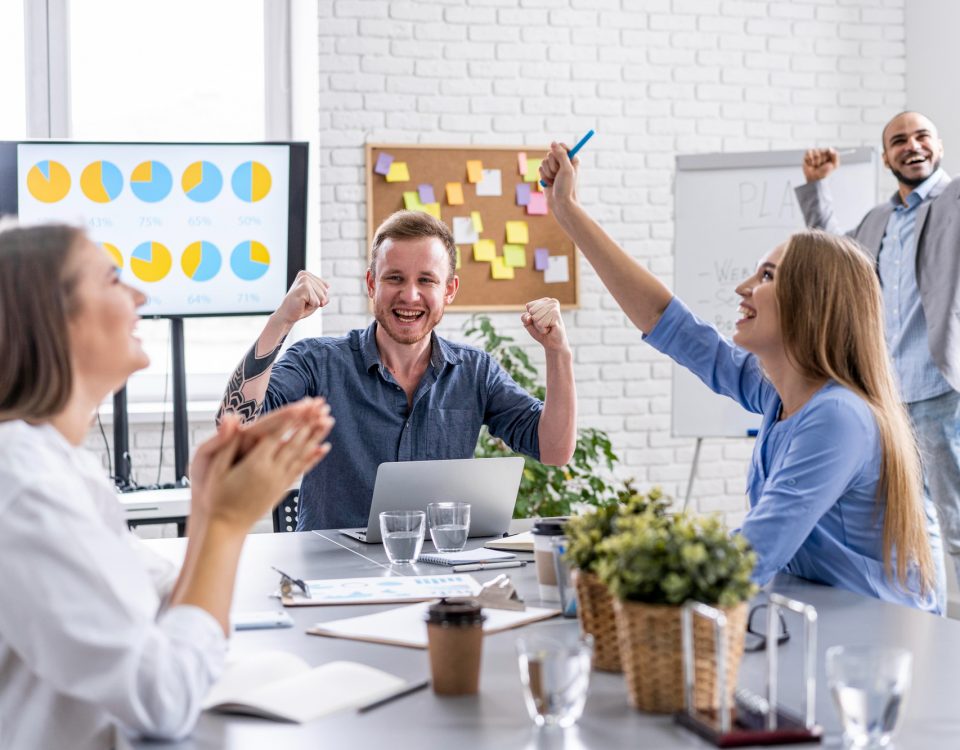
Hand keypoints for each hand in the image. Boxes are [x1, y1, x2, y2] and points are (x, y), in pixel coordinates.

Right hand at [191, 400, 333, 531]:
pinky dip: (313, 457)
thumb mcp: (216, 467)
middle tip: (322, 408)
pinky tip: (323, 448)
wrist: (227, 525)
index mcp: (255, 463)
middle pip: (295, 442)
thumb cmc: (218, 497)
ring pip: (302, 454)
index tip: (303, 405)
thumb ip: (226, 442)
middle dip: (309, 423)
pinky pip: (302, 469)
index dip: (291, 419)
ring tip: (329, 422)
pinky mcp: (282, 488)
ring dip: (316, 436)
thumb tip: (230, 419)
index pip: (277, 435)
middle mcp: (271, 471)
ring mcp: (279, 480)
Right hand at [273, 270, 329, 326]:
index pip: (326, 286)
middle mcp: (305, 275)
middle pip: (325, 291)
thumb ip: (324, 297)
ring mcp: (303, 280)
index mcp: (307, 275)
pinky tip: (301, 304)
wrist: (286, 315)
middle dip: (317, 300)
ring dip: (314, 304)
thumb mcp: (316, 300)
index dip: (319, 297)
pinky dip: (311, 306)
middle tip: (304, 301)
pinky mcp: (303, 288)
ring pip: (322, 296)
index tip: (307, 298)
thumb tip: (325, 299)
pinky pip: (316, 301)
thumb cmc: (301, 307)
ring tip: (303, 303)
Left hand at [522, 297, 569, 351]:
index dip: (531, 317)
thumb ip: (524, 317)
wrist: (553, 344)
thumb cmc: (541, 332)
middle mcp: (551, 302)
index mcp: (545, 300)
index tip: (540, 321)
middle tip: (545, 325)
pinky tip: (550, 329)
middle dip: (535, 322)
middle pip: (532, 311)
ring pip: (536, 317)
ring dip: (539, 326)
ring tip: (548, 327)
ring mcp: (554, 308)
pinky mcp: (556, 315)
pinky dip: (543, 329)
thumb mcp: (528, 323)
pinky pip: (541, 324)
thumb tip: (529, 317)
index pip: (529, 306)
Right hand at [539, 142, 579, 218]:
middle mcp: (563, 163)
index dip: (559, 150)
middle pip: (551, 153)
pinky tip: (549, 184)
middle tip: (557, 173)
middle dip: (552, 164)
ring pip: (544, 161)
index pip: (563, 146)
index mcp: (572, 160)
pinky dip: (543, 177)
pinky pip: (540, 169)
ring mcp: (554, 169)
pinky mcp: (547, 175)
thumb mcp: (566, 169)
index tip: (559, 156)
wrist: (561, 204)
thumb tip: (553, 142)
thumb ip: (561, 154)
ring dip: (547, 172)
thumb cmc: (567, 187)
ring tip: (554, 180)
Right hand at [802, 148, 838, 181]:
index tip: (827, 162)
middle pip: (822, 151)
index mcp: (829, 153)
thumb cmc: (825, 172)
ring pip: (815, 151)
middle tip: (821, 165)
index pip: (828, 149)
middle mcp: (821, 151)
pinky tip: (810, 163)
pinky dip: (810, 159)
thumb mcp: (834, 165)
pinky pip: (808, 152)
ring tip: (815, 165)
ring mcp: (814, 153)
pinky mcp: (807, 155)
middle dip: (821, 160)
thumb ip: (835, 155)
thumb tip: (829, 148)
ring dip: (815, 161)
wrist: (815, 178)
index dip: (827, 157)